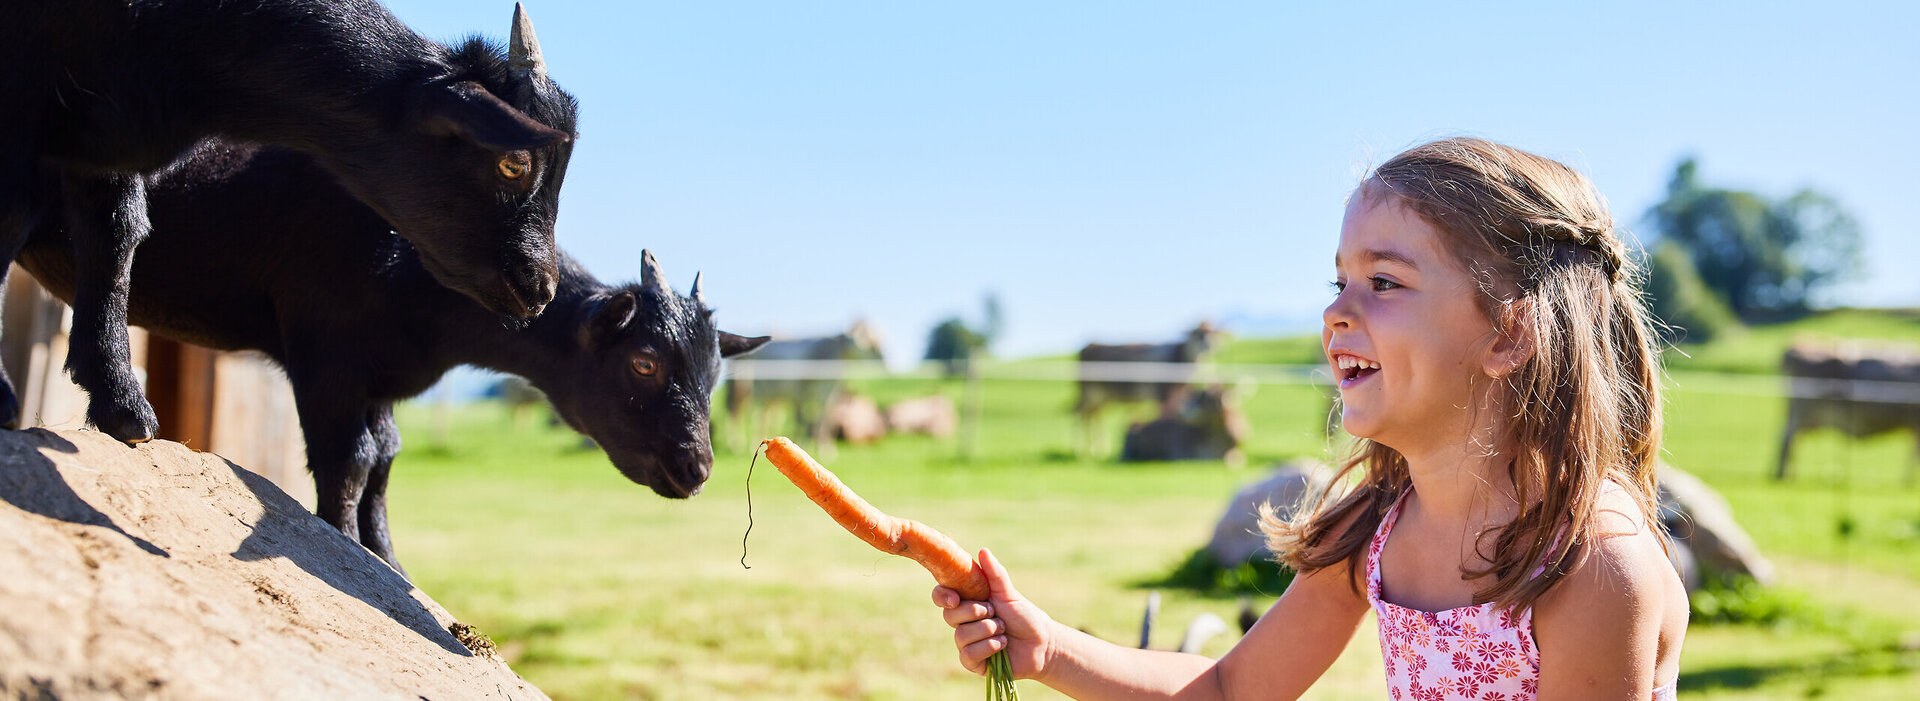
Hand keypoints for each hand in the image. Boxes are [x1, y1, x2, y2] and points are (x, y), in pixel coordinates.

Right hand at [931, 548, 1054, 680]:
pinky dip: (988, 647)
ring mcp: (967, 643)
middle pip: (949, 615)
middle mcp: (963, 622)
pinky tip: (1002, 644)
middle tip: (994, 612)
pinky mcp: (974, 663)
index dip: (942, 596)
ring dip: (987, 630)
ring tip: (1003, 630)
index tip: (956, 598)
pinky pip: (968, 655)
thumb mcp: (1009, 594)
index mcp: (967, 602)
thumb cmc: (1024, 616)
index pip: (942, 596)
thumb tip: (983, 551)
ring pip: (960, 636)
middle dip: (974, 612)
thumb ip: (995, 574)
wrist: (1041, 643)